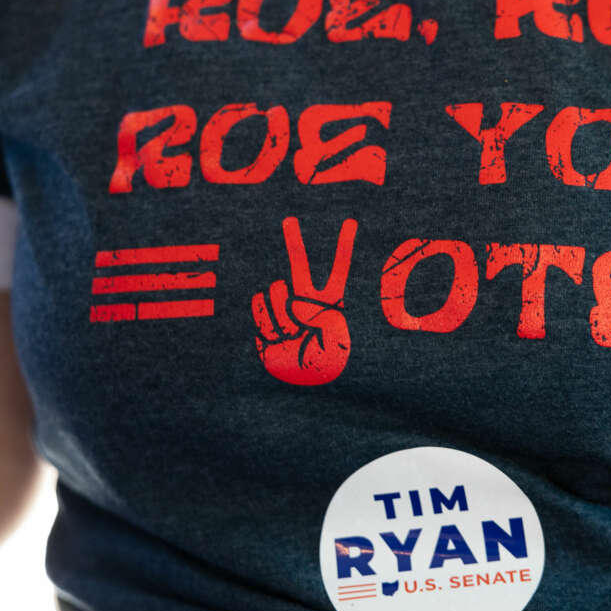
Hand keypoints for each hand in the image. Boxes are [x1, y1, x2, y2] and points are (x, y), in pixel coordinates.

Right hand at [251, 217, 357, 385]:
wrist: (302, 390)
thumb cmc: (325, 367)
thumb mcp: (333, 340)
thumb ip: (316, 314)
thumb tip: (291, 297)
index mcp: (331, 305)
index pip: (339, 270)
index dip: (343, 246)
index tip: (350, 222)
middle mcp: (307, 303)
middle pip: (299, 265)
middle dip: (294, 242)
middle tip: (289, 219)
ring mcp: (285, 311)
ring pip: (275, 291)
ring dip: (280, 313)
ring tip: (291, 334)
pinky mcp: (266, 322)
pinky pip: (259, 305)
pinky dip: (266, 321)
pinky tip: (276, 337)